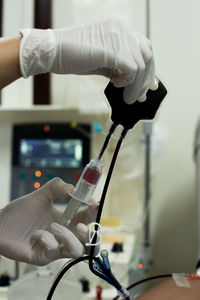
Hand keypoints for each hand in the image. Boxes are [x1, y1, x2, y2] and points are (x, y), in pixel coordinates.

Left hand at [0, 178, 98, 265]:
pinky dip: (48, 241)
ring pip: (77, 250)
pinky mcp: (44, 257)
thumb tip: (71, 188)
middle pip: (91, 243)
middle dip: (91, 235)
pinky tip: (36, 234)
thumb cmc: (20, 212)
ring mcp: (56, 247)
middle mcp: (65, 235)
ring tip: (53, 226)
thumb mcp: (40, 195)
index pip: (89, 218)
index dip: (95, 211)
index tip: (94, 201)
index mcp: (68, 220)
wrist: (1, 225)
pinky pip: (54, 252)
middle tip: (80, 225)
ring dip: (68, 237)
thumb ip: (55, 187)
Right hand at [20, 20, 157, 103]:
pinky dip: (128, 82)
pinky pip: (132, 69)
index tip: (149, 85)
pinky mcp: (113, 49)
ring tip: (125, 95)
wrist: (52, 51)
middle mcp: (121, 29)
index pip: (144, 47)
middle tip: (140, 96)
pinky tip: (116, 85)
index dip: (148, 68)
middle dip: (146, 79)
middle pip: (147, 55)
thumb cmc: (72, 56)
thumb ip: (119, 67)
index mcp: (119, 29)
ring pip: (141, 64)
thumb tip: (133, 81)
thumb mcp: (101, 60)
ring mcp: (118, 37)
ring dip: (135, 85)